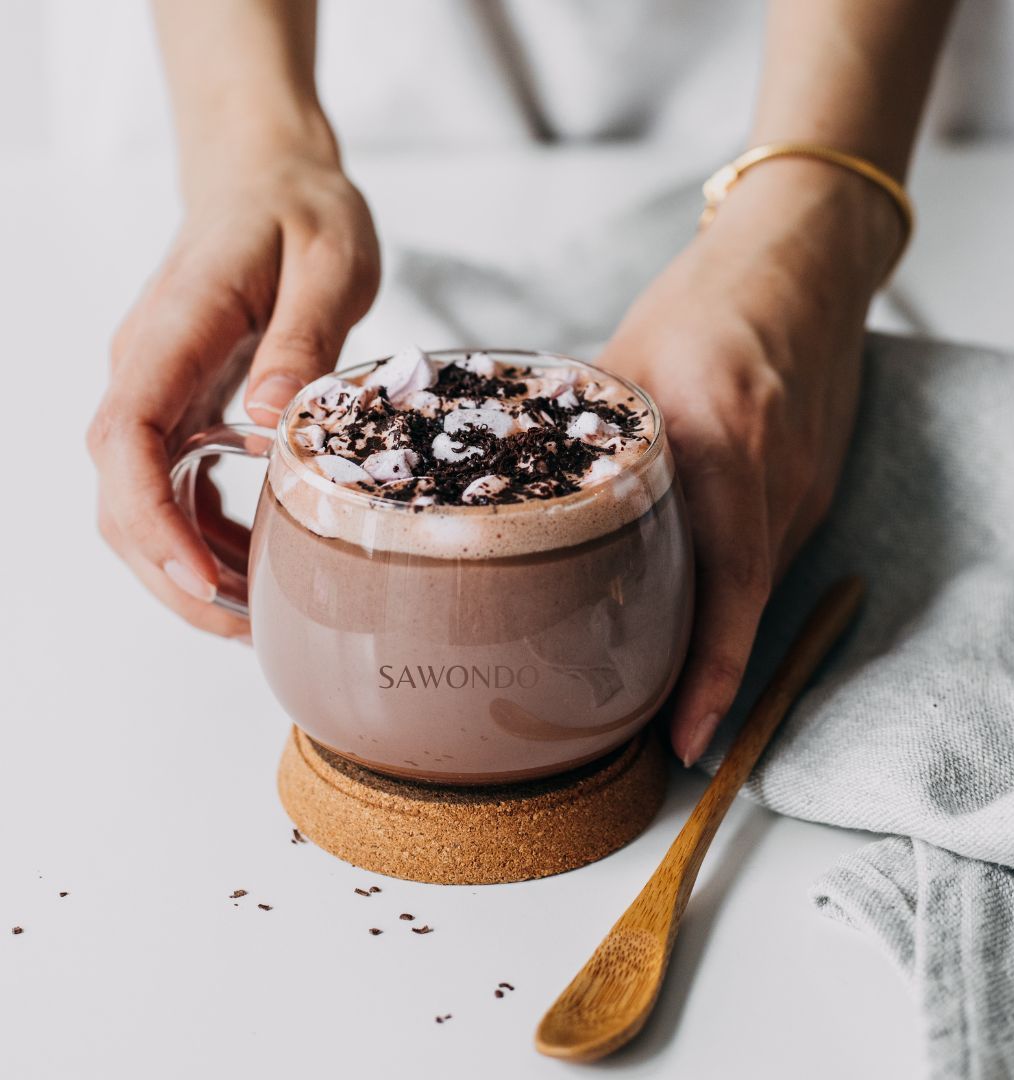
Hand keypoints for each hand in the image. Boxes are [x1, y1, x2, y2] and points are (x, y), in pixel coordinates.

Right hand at [88, 127, 378, 637]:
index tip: (201, 578)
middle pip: (120, 491)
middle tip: (242, 627)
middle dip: (168, 569)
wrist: (268, 176)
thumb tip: (275, 424)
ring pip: (139, 498)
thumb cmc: (301, 210)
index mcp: (176, 331)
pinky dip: (203, 534)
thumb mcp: (328, 261)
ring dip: (184, 564)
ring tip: (254, 613)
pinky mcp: (182, 402)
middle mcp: (149, 367)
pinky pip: (174, 483)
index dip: (153, 519)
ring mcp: (160, 388)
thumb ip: (303, 340)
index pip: (128, 438)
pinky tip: (252, 562)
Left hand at [597, 160, 899, 763]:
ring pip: (759, 585)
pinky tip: (697, 599)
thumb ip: (582, 433)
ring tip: (669, 686)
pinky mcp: (816, 482)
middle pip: (743, 601)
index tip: (685, 738)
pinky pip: (773, 552)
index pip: (729, 582)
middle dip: (706, 675)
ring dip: (720, 635)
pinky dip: (736, 589)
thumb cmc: (707, 299)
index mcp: (720, 437)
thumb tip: (523, 489)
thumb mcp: (626, 357)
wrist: (805, 259)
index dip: (713, 671)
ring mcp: (806, 483)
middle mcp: (775, 475)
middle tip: (656, 734)